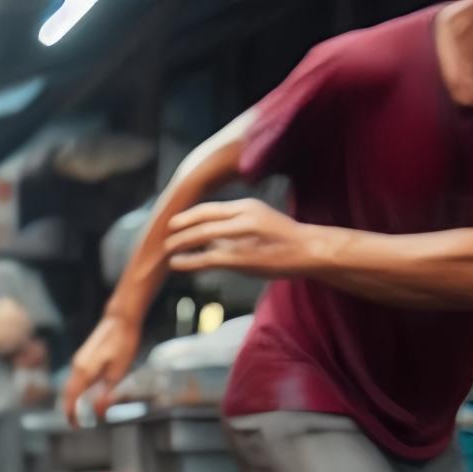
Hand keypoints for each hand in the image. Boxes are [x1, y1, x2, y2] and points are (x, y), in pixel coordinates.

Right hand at [61, 313, 140, 424]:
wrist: (121, 317)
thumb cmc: (123, 342)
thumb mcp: (119, 372)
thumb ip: (107, 393)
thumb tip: (99, 412)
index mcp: (84, 372)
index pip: (70, 399)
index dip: (71, 414)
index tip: (74, 425)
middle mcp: (77, 366)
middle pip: (67, 393)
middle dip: (70, 409)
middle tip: (76, 422)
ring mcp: (80, 360)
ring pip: (71, 385)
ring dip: (73, 400)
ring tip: (81, 411)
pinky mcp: (85, 356)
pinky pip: (76, 378)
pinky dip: (77, 390)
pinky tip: (86, 393)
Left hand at [166, 198, 315, 277]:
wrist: (309, 250)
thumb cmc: (283, 241)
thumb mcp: (258, 225)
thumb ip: (233, 229)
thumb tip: (208, 240)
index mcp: (246, 207)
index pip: (210, 208)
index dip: (189, 215)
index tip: (173, 222)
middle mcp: (243, 216)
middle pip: (203, 218)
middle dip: (180, 227)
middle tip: (163, 234)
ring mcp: (242, 235)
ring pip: (203, 235)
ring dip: (181, 243)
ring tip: (165, 250)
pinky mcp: (242, 257)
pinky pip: (208, 258)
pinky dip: (189, 261)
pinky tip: (176, 264)